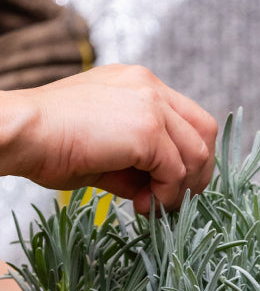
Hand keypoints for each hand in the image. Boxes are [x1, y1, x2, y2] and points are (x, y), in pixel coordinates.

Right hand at [0, 64, 217, 213]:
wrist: (21, 135)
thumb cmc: (51, 144)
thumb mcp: (108, 151)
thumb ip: (141, 164)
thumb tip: (162, 192)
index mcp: (139, 85)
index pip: (191, 120)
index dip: (191, 157)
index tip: (173, 185)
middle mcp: (149, 87)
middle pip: (206, 132)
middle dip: (198, 173)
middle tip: (174, 200)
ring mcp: (150, 104)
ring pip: (197, 153)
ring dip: (182, 188)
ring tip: (153, 205)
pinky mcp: (146, 128)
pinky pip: (176, 171)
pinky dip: (166, 195)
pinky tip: (142, 205)